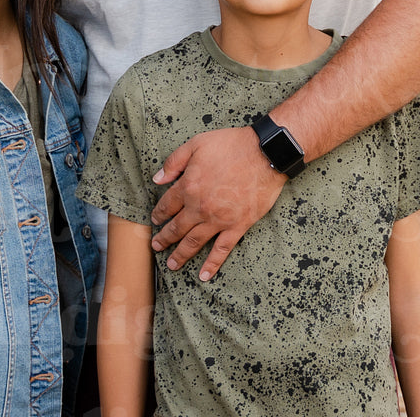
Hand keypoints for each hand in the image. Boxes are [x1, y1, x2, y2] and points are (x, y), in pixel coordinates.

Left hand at [149, 127, 286, 280]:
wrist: (265, 154)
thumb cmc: (231, 145)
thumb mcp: (196, 144)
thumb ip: (174, 162)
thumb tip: (157, 179)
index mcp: (188, 186)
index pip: (167, 205)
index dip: (159, 213)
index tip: (155, 220)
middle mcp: (200, 207)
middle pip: (177, 228)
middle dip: (164, 239)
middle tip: (156, 247)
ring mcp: (219, 219)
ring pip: (194, 242)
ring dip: (181, 254)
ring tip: (172, 264)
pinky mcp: (238, 226)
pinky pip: (222, 250)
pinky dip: (212, 264)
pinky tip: (204, 275)